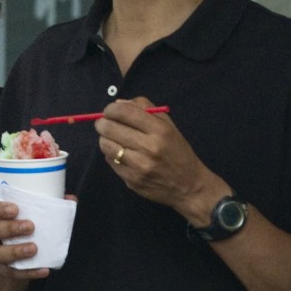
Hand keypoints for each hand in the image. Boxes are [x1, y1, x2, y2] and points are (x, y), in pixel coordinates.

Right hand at [0, 199, 49, 279]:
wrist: (11, 253)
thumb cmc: (19, 224)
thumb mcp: (26, 212)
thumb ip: (44, 204)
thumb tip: (70, 198)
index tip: (16, 209)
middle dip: (9, 228)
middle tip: (30, 227)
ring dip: (15, 251)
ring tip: (34, 248)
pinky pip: (9, 272)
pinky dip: (27, 272)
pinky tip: (43, 269)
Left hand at [95, 98, 227, 222]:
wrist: (188, 186)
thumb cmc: (176, 150)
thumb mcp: (168, 125)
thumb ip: (144, 109)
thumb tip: (118, 104)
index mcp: (160, 130)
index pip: (125, 112)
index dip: (111, 109)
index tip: (109, 111)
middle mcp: (149, 147)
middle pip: (110, 128)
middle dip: (102, 123)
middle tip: (102, 123)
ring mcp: (139, 166)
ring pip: (106, 145)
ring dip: (104, 139)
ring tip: (111, 138)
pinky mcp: (132, 180)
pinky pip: (110, 162)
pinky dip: (111, 155)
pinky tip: (120, 153)